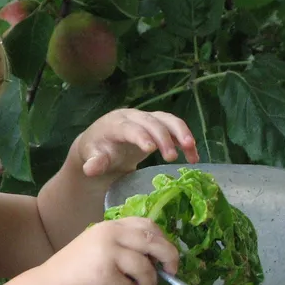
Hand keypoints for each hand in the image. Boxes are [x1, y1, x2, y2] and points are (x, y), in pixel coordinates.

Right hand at [43, 217, 178, 284]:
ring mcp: (108, 254)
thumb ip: (124, 244)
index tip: (167, 256)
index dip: (163, 240)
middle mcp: (110, 235)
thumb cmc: (78, 270)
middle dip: (169, 258)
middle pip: (153, 242)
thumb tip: (158, 257)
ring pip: (146, 270)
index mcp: (111, 226)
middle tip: (172, 273)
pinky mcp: (105, 276)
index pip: (147, 225)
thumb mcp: (100, 246)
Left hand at [76, 109, 199, 177]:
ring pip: (167, 120)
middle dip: (164, 137)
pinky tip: (194, 157)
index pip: (129, 127)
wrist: (102, 144)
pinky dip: (186, 140)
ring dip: (181, 133)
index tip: (151, 149)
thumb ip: (94, 162)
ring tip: (191, 150)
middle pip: (151, 122)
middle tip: (172, 158)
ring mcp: (147, 119)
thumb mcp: (92, 157)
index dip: (140, 135)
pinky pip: (175, 129)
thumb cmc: (97, 151)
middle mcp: (133, 116)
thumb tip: (90, 168)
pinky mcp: (158, 125)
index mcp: (115, 123)